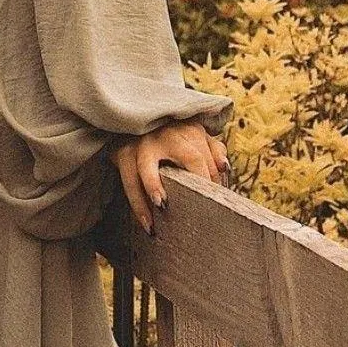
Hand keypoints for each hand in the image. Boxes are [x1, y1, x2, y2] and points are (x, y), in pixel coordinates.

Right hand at [110, 120, 229, 235]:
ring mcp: (143, 144)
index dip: (211, 184)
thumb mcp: (193, 136)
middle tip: (199, 210)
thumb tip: (224, 167)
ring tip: (162, 208)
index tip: (212, 206)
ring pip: (147, 168)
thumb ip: (212, 150)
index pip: (207, 159)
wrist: (134, 122)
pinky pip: (129, 181)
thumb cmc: (171, 136)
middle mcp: (168, 134)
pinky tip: (148, 224)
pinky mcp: (123, 154)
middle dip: (196, 185)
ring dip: (154, 188)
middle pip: (190, 158)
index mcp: (189, 130)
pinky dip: (137, 204)